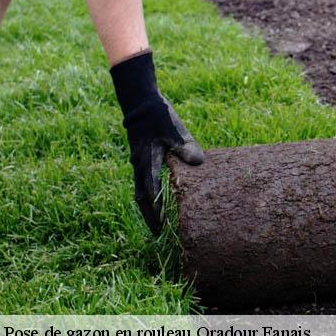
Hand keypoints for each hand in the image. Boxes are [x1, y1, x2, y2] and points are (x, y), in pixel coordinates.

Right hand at [127, 98, 203, 234]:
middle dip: (149, 215)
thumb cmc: (158, 116)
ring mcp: (138, 162)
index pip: (150, 191)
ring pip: (140, 190)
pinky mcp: (140, 158)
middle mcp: (139, 165)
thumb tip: (198, 162)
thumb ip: (185, 146)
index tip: (161, 224)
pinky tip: (157, 199)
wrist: (140, 102)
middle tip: (157, 232)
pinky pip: (142, 182)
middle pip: (141, 197)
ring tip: (156, 222)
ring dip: (147, 207)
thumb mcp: (174, 130)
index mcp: (147, 161)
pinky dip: (147, 194)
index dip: (156, 208)